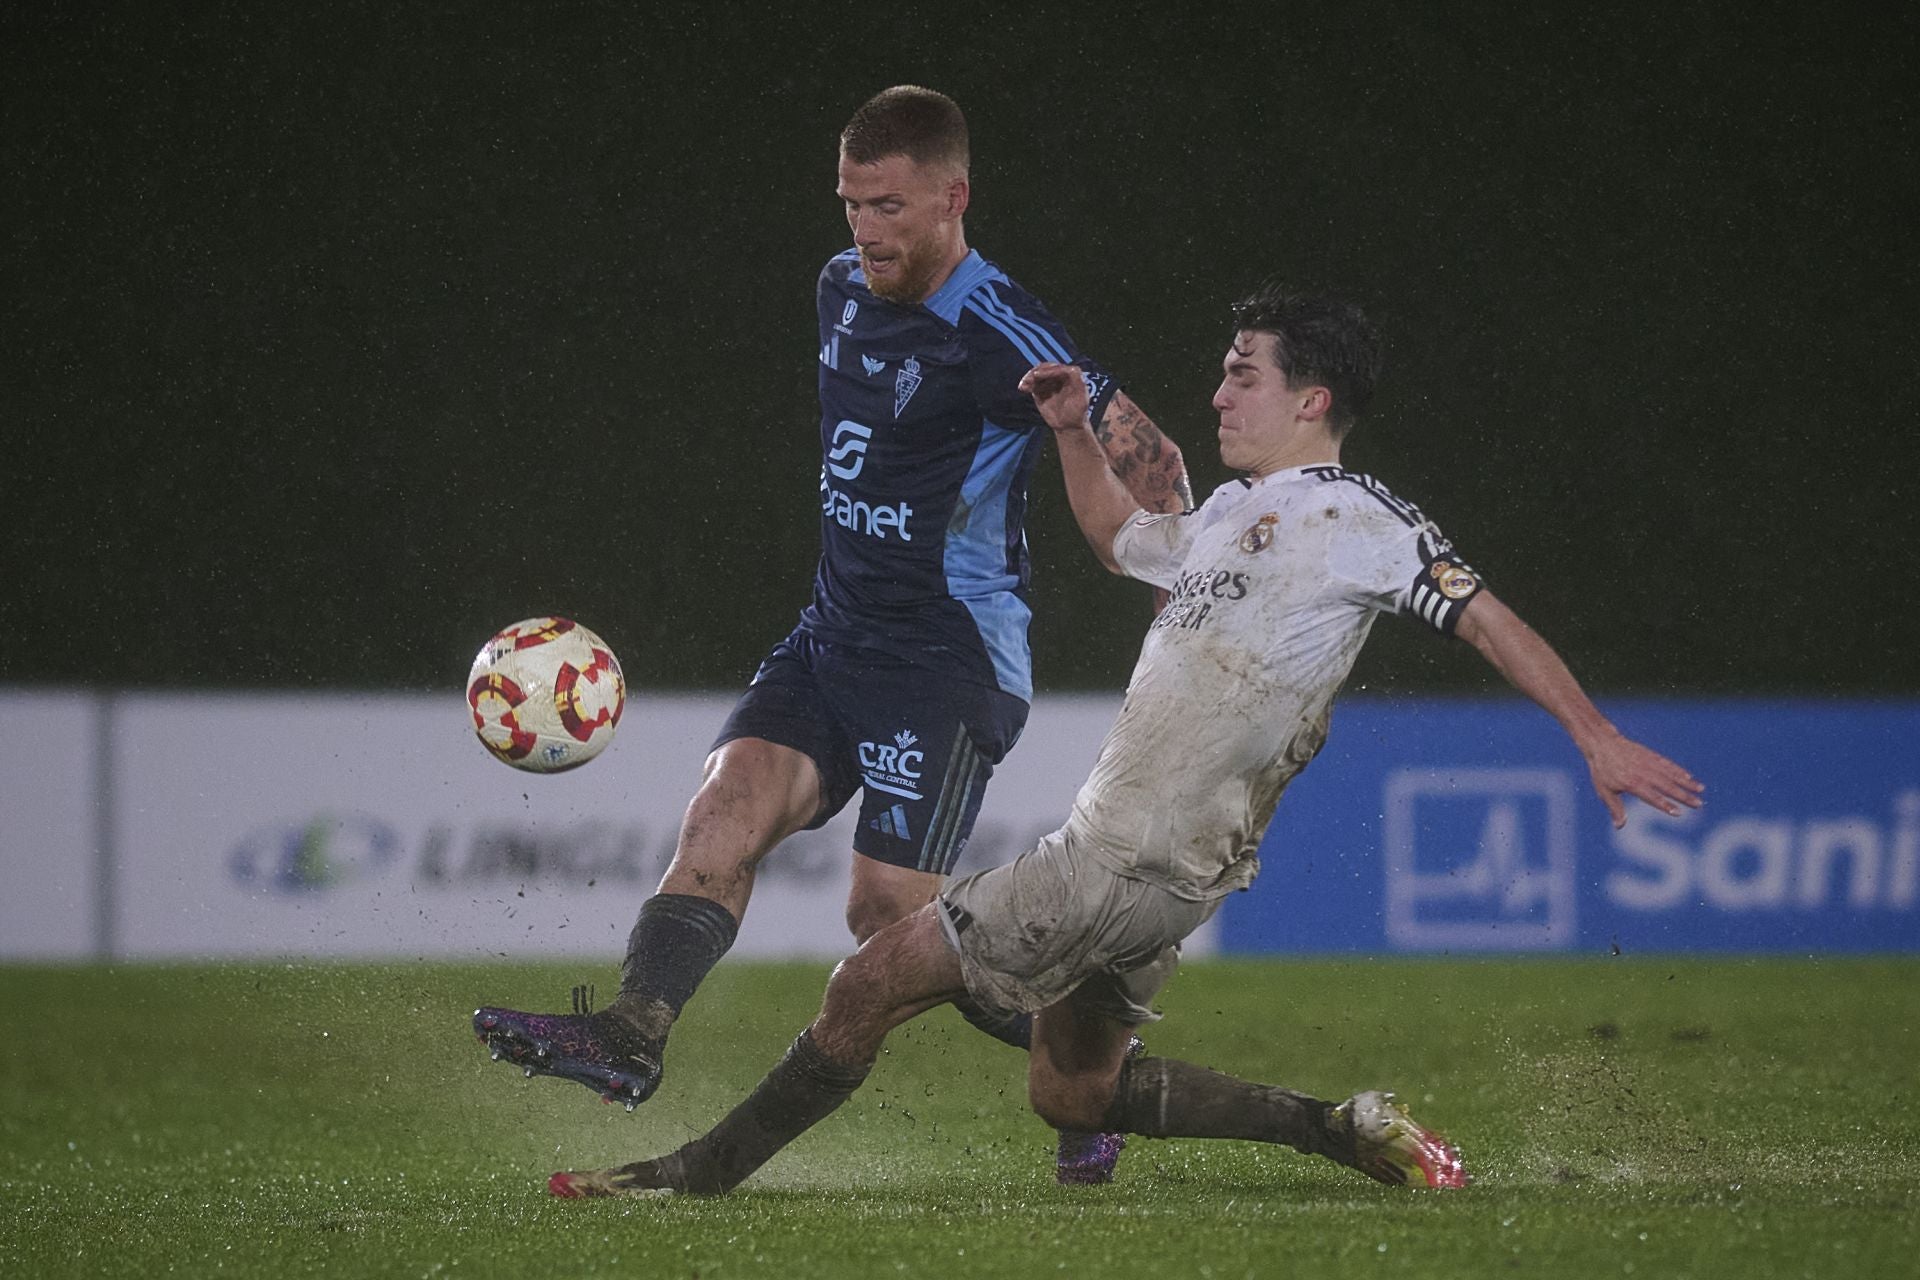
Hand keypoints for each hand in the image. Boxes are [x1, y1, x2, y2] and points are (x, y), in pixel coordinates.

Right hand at [1018, 362, 1090, 434]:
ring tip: (1024, 385)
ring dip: (1030, 377)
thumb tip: (1071, 368)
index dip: (1049, 370)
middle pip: (1047, 368)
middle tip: (1029, 379)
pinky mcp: (1040, 389)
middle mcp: (1060, 376)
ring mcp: (1049, 382)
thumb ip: (1078, 383)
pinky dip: (1027, 384)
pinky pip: (1032, 383)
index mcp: (1071, 376)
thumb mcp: (1082, 400)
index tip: (1039, 375)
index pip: (1060, 368)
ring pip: (1038, 374)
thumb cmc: (1077, 413)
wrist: (1068, 425)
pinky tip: (1022, 388)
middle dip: (1037, 372)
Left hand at [1584, 732, 1704, 827]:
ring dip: (1686, 782)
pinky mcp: (1650, 755)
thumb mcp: (1604, 790)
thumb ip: (1615, 808)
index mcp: (1632, 783)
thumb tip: (1620, 826)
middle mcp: (1643, 773)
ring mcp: (1648, 762)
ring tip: (1701, 790)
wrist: (1602, 743)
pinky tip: (1688, 777)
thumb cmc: (1602, 770)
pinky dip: (1678, 770)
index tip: (1679, 812)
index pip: (1651, 797)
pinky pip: (1667, 763)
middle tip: (1699, 804)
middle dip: (1684, 796)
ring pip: (1670, 774)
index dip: (1665, 805)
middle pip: (1667, 786)